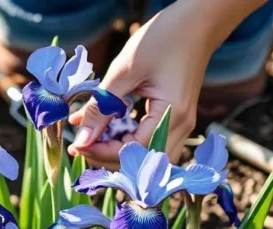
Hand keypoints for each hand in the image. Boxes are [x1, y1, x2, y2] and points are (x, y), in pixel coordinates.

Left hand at [67, 0, 219, 164]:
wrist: (196, 21)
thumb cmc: (162, 38)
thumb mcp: (124, 72)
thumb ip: (101, 107)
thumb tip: (80, 138)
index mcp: (172, 115)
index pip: (133, 152)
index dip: (102, 153)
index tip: (76, 145)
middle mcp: (182, 126)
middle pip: (142, 163)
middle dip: (108, 159)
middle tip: (79, 145)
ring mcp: (181, 124)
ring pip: (147, 156)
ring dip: (117, 153)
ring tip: (90, 141)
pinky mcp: (176, 118)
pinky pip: (150, 141)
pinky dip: (126, 141)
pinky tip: (104, 130)